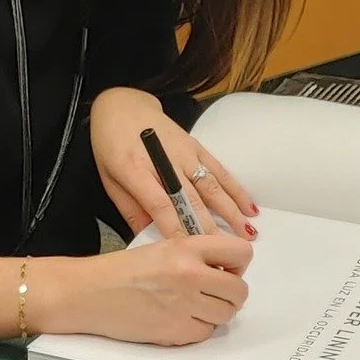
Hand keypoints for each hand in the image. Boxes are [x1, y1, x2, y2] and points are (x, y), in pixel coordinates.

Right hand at [35, 235, 252, 344]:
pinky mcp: (176, 331)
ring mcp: (184, 305)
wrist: (88, 294)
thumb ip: (197, 255)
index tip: (226, 270)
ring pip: (226, 315)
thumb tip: (227, 269)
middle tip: (211, 292)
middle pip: (239, 291)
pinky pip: (206, 333)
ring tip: (192, 305)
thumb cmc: (119, 272)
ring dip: (215, 312)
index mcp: (186, 248)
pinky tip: (178, 317)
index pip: (242, 253)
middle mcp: (189, 275)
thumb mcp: (163, 248)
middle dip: (230, 293)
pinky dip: (197, 328)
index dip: (237, 265)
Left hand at [91, 87, 257, 239]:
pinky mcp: (197, 146)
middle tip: (225, 252)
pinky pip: (220, 170)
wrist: (122, 107)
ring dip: (231, 211)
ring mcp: (184, 152)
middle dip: (210, 228)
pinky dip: (236, 190)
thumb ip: (131, 210)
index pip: (160, 205)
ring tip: (247, 234)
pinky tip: (249, 207)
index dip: (176, 229)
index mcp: (135, 170)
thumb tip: (151, 240)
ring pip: (212, 185)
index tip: (191, 252)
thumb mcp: (109, 181)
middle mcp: (163, 160)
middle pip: (191, 198)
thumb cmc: (111, 146)